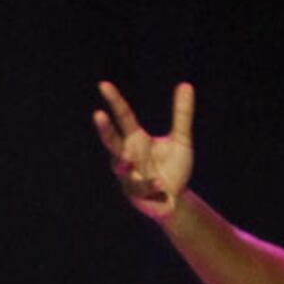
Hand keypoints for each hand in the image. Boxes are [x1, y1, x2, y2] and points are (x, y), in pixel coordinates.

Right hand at [95, 81, 195, 217]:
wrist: (176, 198)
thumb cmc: (174, 167)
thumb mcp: (181, 140)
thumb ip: (182, 115)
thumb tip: (186, 85)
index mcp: (135, 138)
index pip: (122, 116)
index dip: (114, 101)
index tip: (103, 84)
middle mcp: (127, 155)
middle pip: (111, 140)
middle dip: (104, 129)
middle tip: (98, 114)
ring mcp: (128, 175)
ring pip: (120, 168)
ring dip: (123, 163)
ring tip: (129, 159)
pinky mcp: (135, 194)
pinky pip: (140, 188)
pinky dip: (150, 185)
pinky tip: (161, 183)